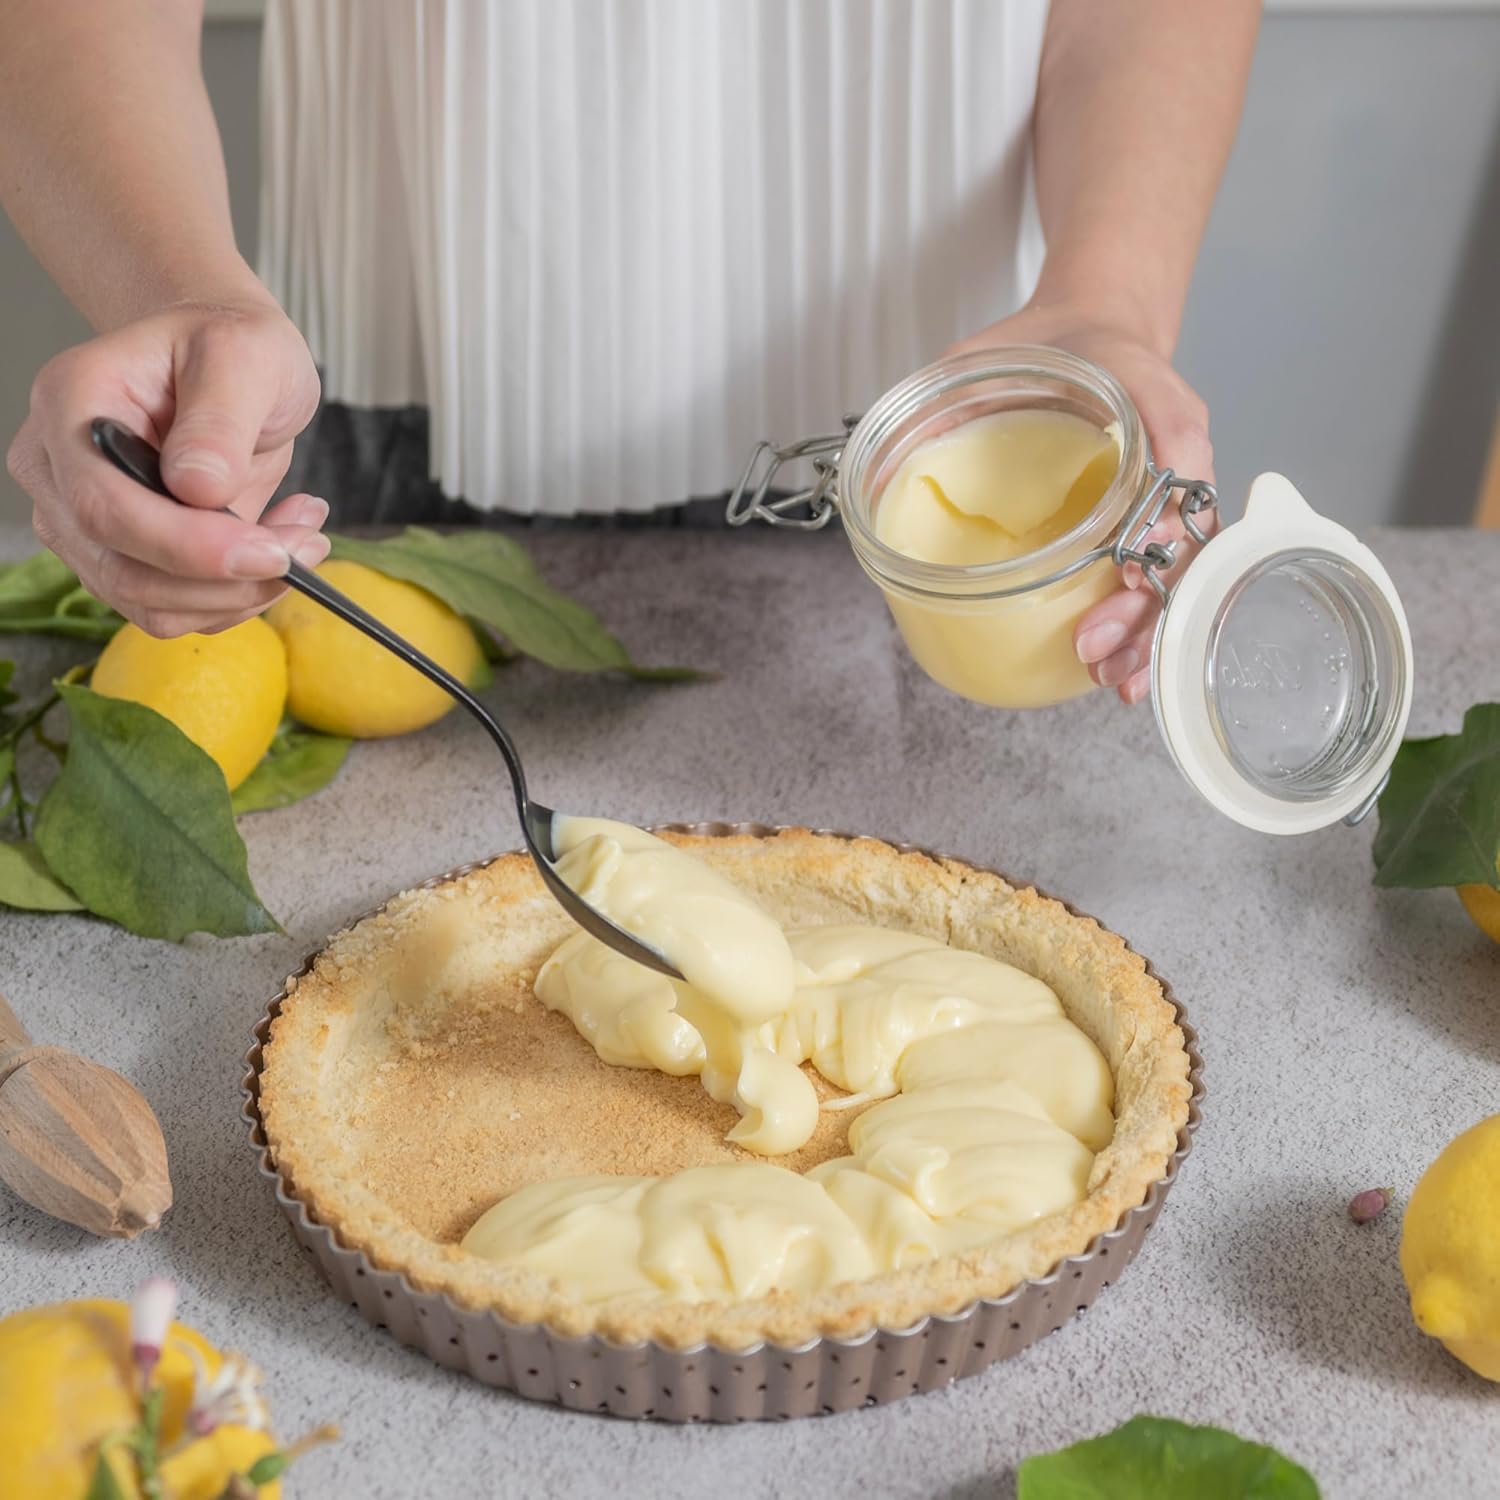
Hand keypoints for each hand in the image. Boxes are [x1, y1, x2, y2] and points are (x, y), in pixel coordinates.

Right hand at [6, 296, 325, 636]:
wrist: (223, 363)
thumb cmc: (227, 346)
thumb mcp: (244, 355)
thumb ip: (218, 420)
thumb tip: (197, 488)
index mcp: (70, 405)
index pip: (105, 507)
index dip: (189, 548)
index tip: (272, 552)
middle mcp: (58, 471)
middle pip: (124, 570)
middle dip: (228, 579)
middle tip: (308, 545)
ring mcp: (82, 522)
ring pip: (153, 604)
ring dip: (241, 591)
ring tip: (303, 536)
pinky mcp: (122, 556)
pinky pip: (178, 608)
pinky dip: (238, 593)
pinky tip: (278, 542)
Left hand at [947, 301, 1216, 703]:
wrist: (1092, 331)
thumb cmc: (1054, 345)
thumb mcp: (996, 348)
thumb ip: (956, 388)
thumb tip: (897, 452)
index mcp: (1152, 402)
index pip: (1179, 456)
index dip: (1159, 516)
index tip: (1128, 569)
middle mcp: (1175, 455)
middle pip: (1185, 540)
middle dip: (1143, 604)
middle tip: (1093, 644)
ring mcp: (1170, 495)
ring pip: (1181, 573)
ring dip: (1147, 630)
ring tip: (1111, 677)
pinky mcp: (1150, 524)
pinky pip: (1161, 580)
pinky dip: (1143, 627)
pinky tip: (1117, 668)